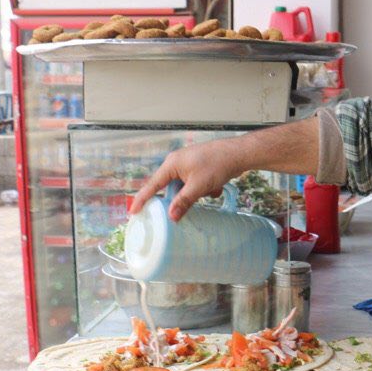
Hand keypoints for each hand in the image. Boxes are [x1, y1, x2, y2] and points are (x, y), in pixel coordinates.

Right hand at [129, 138, 243, 221]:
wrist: (238, 154)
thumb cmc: (217, 163)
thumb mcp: (198, 186)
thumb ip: (183, 201)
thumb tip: (172, 216)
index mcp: (171, 164)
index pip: (152, 185)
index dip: (142, 199)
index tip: (133, 211)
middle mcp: (177, 163)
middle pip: (172, 188)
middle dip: (184, 196)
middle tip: (189, 202)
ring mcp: (189, 166)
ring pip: (187, 188)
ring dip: (198, 193)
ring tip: (210, 187)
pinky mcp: (200, 169)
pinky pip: (197, 185)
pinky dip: (206, 189)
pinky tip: (217, 185)